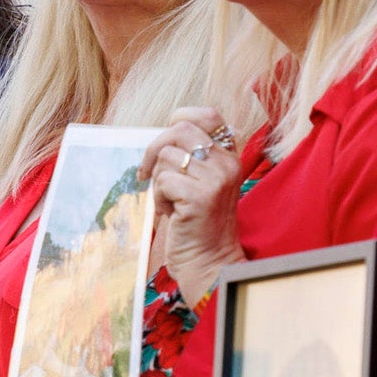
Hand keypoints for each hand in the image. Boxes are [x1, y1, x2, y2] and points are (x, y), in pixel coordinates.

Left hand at [140, 108, 245, 299]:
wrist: (208, 261)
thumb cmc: (196, 223)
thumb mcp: (199, 182)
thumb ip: (190, 157)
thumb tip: (159, 137)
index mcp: (229, 156)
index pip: (208, 115)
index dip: (179, 119)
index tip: (164, 144)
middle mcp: (227, 163)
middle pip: (180, 129)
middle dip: (154, 149)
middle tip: (146, 173)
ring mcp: (216, 179)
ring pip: (166, 155)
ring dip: (157, 179)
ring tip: (170, 201)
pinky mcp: (200, 196)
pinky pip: (162, 180)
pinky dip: (159, 198)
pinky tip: (172, 214)